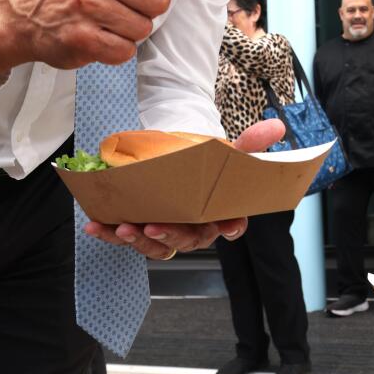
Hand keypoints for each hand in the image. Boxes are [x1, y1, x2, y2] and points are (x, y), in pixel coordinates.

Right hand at [0, 0, 169, 85]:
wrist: (23, 15)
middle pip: (158, 3)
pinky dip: (113, 51)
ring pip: (142, 29)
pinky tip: (96, 38)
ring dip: (125, 33)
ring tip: (102, 22)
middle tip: (115, 9)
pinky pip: (123, 51)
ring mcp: (87, 6)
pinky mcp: (80, 37)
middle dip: (141, 12)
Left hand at [83, 118, 286, 258]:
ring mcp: (168, 231)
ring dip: (139, 241)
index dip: (230, 229)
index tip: (227, 227)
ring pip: (158, 247)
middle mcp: (196, 228)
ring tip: (123, 228)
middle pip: (189, 240)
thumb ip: (250, 143)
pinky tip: (97, 225)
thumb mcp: (227, 151)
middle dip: (171, 236)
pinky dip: (110, 234)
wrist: (178, 161)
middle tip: (155, 226)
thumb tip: (276, 126)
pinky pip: (128, 237)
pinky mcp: (143, 228)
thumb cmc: (206, 164)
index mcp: (222, 214)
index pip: (232, 226)